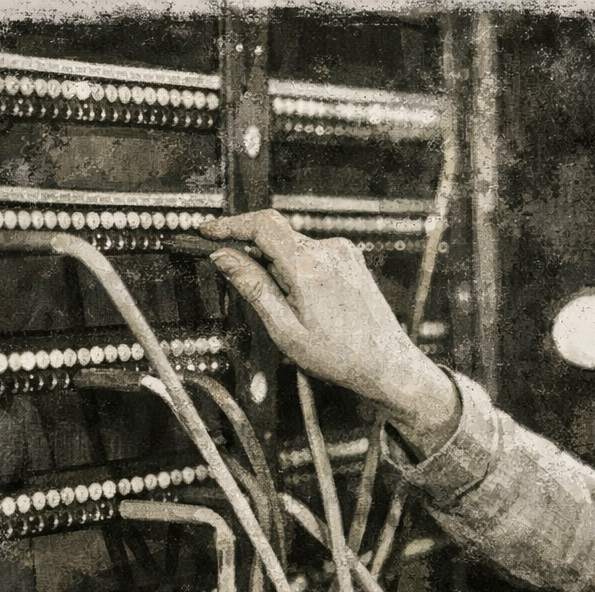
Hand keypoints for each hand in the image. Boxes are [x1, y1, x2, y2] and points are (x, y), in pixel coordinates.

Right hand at [201, 210, 459, 448]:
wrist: (387, 364)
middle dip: (254, 255)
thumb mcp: (285, 329)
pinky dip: (299, 269)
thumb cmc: (341, 356)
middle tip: (246, 287)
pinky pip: (313, 254)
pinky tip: (310, 303)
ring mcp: (345, 253)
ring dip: (279, 266)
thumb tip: (223, 256)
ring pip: (294, 246)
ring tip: (293, 309)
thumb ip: (253, 287)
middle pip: (276, 235)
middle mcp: (330, 251)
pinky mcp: (352, 259)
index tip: (207, 232)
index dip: (228, 225)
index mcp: (309, 266)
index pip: (261, 224)